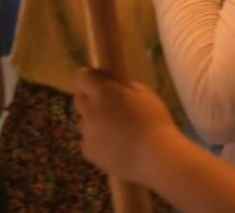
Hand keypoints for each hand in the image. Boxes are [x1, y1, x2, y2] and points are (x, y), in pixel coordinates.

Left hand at [73, 68, 174, 184]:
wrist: (155, 158)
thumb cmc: (155, 123)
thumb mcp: (144, 94)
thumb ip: (124, 87)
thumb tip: (116, 87)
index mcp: (103, 92)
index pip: (81, 77)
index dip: (90, 79)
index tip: (100, 83)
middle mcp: (89, 110)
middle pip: (79, 99)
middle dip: (91, 101)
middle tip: (109, 108)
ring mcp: (87, 132)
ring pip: (84, 123)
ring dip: (95, 124)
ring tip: (116, 133)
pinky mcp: (88, 152)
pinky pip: (88, 143)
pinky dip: (98, 144)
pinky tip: (115, 149)